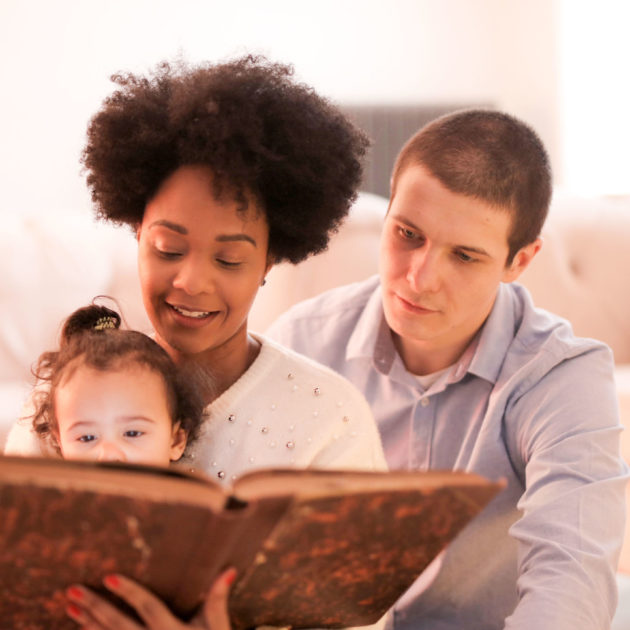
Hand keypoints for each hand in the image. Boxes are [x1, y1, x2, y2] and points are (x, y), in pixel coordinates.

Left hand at [65, 568, 235, 629]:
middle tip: (72, 590)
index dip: (130, 592)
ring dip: (87, 623)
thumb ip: (218, 598)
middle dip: (95, 606)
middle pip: (118, 624)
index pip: (148, 606)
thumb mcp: (218, 627)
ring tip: (70, 606)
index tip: (109, 577)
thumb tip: (229, 570)